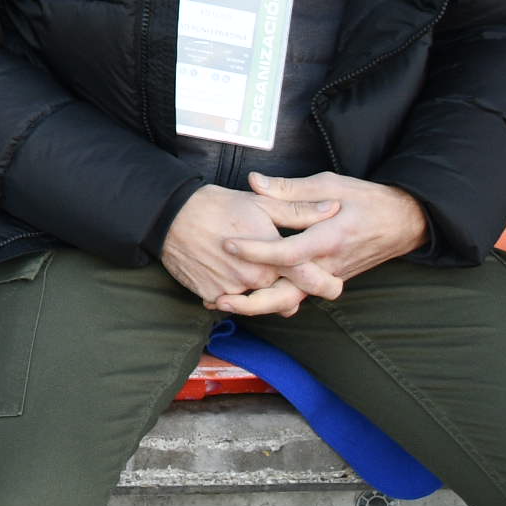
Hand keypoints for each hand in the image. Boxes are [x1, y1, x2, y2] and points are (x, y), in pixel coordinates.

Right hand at [159, 182, 342, 314]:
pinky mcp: (213, 296)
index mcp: (273, 256)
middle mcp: (256, 279)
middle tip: (292, 278)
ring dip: (262, 292)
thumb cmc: (216, 206)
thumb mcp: (260, 203)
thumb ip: (299, 211)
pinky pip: (233, 302)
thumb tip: (332, 209)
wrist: (170, 217)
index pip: (310, 280)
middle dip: (290, 289)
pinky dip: (236, 294)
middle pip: (285, 295)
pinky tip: (231, 274)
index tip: (335, 286)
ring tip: (257, 273)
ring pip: (259, 300)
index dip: (326, 284)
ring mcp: (233, 291)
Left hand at [231, 172, 430, 284]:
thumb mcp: (331, 184)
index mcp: (329, 239)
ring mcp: (329, 277)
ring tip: (225, 301)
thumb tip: (254, 182)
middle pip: (289, 295)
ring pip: (293, 302)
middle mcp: (329, 266)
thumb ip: (291, 189)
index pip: (289, 252)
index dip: (258, 250)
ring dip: (259, 306)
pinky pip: (299, 296)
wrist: (404, 222)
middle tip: (221, 298)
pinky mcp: (328, 281)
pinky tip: (248, 298)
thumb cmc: (367, 200)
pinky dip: (274, 301)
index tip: (229, 244)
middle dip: (253, 302)